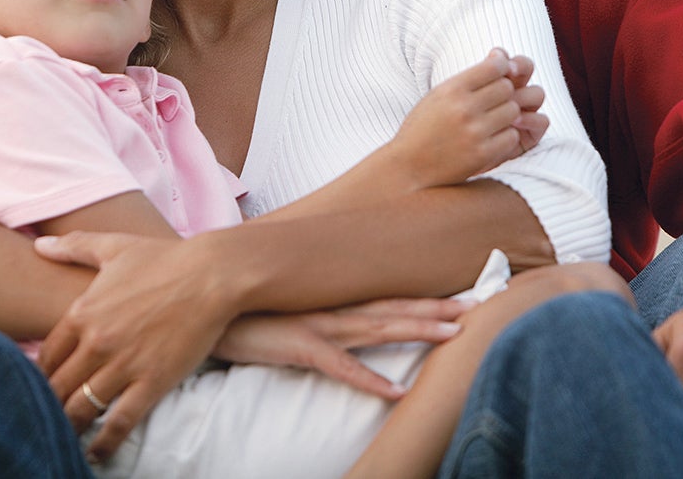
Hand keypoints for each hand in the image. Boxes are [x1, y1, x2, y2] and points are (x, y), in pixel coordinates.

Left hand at [34, 231, 237, 461]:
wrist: (214, 273)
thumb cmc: (165, 258)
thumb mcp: (115, 247)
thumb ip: (74, 246)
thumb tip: (39, 244)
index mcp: (83, 312)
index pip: (47, 356)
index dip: (42, 374)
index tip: (43, 386)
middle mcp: (97, 342)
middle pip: (56, 386)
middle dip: (48, 404)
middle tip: (45, 418)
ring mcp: (123, 364)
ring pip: (81, 408)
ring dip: (68, 426)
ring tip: (64, 439)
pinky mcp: (152, 382)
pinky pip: (118, 422)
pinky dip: (103, 444)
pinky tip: (95, 455)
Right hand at [213, 297, 474, 398]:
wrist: (203, 306)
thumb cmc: (246, 313)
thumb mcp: (290, 311)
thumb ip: (320, 314)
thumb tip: (346, 321)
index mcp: (333, 299)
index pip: (389, 295)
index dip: (427, 295)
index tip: (465, 291)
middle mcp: (332, 307)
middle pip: (395, 306)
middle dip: (437, 306)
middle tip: (480, 303)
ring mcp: (317, 325)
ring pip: (377, 326)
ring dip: (417, 328)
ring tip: (454, 332)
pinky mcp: (298, 345)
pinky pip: (340, 367)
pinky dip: (369, 379)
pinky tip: (396, 391)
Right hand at [390, 49, 548, 187]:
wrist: (406, 169)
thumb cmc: (421, 130)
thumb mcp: (436, 97)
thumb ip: (466, 79)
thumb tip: (501, 57)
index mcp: (451, 90)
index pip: (494, 67)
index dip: (502, 69)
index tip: (499, 76)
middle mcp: (464, 108)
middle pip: (507, 88)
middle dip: (504, 95)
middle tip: (494, 104)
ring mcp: (474, 132)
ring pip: (513, 111)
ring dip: (507, 116)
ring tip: (492, 122)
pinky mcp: (482, 154)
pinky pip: (511, 137)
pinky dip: (505, 137)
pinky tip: (491, 139)